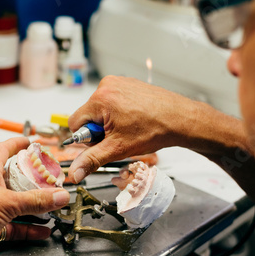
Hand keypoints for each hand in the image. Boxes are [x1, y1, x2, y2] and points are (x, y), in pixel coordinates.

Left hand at [0, 137, 69, 252]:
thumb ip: (36, 200)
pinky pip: (15, 224)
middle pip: (15, 178)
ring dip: (34, 206)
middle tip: (50, 180)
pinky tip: (42, 231)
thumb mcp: (7, 202)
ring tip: (52, 207)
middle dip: (33, 180)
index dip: (16, 144)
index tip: (30, 142)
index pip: (3, 150)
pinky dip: (29, 227)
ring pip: (17, 203)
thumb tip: (60, 196)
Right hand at [68, 76, 200, 182]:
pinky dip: (119, 114)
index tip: (103, 141)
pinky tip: (134, 121)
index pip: (75, 123)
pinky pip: (113, 102)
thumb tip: (74, 173)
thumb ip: (91, 160)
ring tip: (129, 128)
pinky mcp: (128, 84)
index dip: (87, 138)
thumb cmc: (154, 129)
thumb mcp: (117, 149)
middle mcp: (107, 85)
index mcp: (100, 98)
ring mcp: (119, 83)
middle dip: (100, 130)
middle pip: (88, 115)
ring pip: (101, 110)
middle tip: (119, 136)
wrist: (180, 119)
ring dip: (110, 123)